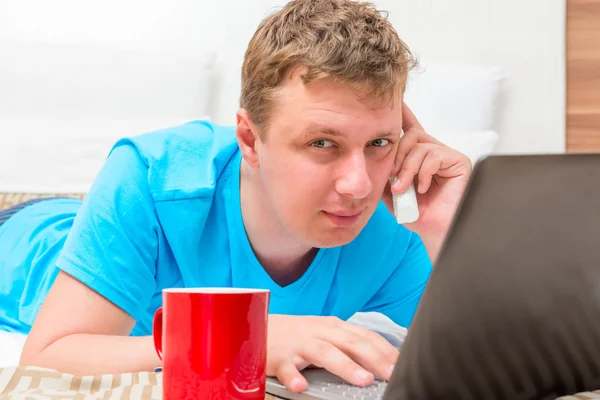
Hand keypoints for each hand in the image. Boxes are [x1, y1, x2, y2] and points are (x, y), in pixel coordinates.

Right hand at [266, 314, 398, 392]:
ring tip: (362, 380)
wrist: (257, 327)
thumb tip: (380, 361)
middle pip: (351, 343)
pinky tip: (301, 387)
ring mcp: (299, 343)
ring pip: (324, 352)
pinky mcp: (278, 356)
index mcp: (334, 327)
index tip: (403, 364)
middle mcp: (319, 332)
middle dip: (374, 358)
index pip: (365, 337)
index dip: (385, 350)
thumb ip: (348, 344)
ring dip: (345, 366)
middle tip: (391, 374)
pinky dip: (293, 376)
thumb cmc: (297, 335)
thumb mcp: (325, 334)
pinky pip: (286, 367)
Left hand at [382, 103, 471, 250]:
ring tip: (404, 189)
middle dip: (397, 157)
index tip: (394, 99)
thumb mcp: (391, 191)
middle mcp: (434, 150)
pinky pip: (433, 156)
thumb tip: (373, 155)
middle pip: (410, 136)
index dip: (403, 113)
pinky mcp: (458, 161)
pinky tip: (423, 188)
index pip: (410, 128)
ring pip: (419, 146)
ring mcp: (447, 154)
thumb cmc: (416, 213)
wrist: (434, 231)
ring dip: (407, 169)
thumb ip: (384, 172)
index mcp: (419, 155)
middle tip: (394, 180)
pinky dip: (423, 173)